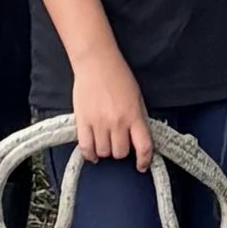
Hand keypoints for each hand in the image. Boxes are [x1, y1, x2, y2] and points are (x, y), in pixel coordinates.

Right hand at [73, 52, 151, 171]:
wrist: (96, 61)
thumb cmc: (118, 76)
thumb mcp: (137, 97)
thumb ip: (138, 119)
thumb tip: (139, 140)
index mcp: (134, 115)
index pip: (143, 147)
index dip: (144, 160)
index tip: (141, 165)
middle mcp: (117, 122)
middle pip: (120, 153)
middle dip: (121, 151)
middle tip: (118, 142)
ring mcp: (98, 123)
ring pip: (103, 153)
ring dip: (105, 151)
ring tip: (105, 142)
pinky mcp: (82, 121)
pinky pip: (86, 148)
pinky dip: (90, 154)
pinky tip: (93, 152)